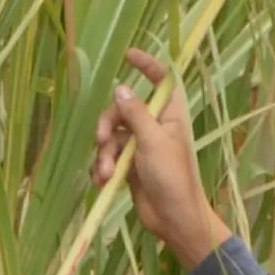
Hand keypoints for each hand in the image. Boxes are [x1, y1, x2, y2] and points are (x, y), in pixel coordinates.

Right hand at [96, 54, 231, 263]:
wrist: (173, 219)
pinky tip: (101, 181)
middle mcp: (154, 127)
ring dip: (103, 154)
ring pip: (111, 136)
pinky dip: (101, 167)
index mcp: (169, 116)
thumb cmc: (172, 177)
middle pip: (122, 110)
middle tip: (101, 140)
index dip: (147, 66)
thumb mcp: (152, 141)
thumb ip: (134, 114)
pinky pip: (108, 157)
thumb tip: (121, 88)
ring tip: (105, 173)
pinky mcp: (129, 167)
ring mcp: (140, 148)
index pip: (161, 82)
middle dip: (107, 125)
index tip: (128, 55)